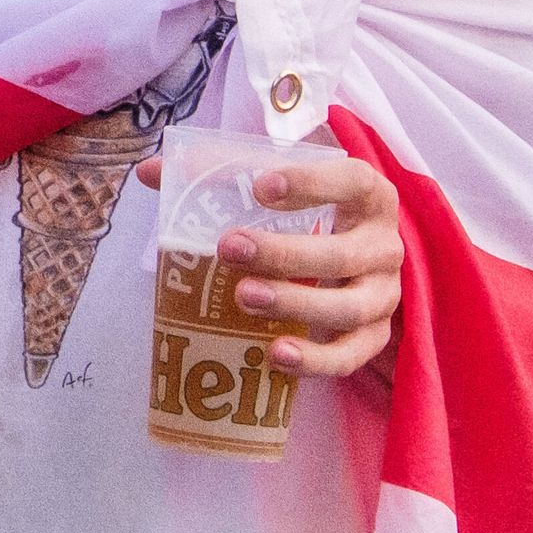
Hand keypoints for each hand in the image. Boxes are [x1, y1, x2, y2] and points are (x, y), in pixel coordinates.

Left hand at [132, 143, 406, 379]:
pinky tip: (275, 354)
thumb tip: (148, 173)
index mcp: (367, 195)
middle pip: (342, 254)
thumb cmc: (304, 211)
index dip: (311, 183)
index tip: (260, 185)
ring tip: (242, 297)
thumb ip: (216, 172)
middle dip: (284, 254)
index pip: (352, 182)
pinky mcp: (373, 336)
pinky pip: (350, 355)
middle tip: (229, 247)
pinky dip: (316, 360)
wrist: (347, 255)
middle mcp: (383, 245)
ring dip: (295, 304)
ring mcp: (383, 295)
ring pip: (348, 307)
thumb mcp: (273, 183)